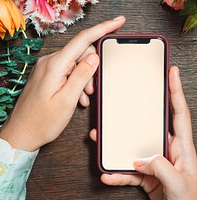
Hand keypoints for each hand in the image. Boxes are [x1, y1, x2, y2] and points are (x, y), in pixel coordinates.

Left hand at [0, 16, 125, 151]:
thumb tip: (93, 56)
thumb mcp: (67, 99)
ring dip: (83, 79)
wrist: (23, 132)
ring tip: (82, 98)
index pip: (83, 40)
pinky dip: (76, 82)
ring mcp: (48, 69)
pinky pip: (68, 72)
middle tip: (90, 90)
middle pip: (80, 54)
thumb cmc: (43, 121)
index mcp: (55, 65)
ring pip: (75, 65)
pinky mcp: (48, 75)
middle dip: (91, 70)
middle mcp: (50, 63)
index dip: (102, 29)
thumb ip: (81, 75)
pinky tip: (76, 97)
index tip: (117, 22)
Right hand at [90, 66, 196, 199]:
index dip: (175, 91)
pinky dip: (117, 172)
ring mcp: (153, 160)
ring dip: (115, 145)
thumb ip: (162, 167)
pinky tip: (108, 174)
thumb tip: (142, 159)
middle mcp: (166, 149)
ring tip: (101, 139)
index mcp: (181, 147)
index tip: (172, 73)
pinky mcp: (145, 173)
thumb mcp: (181, 185)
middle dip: (132, 115)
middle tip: (119, 105)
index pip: (178, 113)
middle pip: (146, 126)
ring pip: (131, 146)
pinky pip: (127, 169)